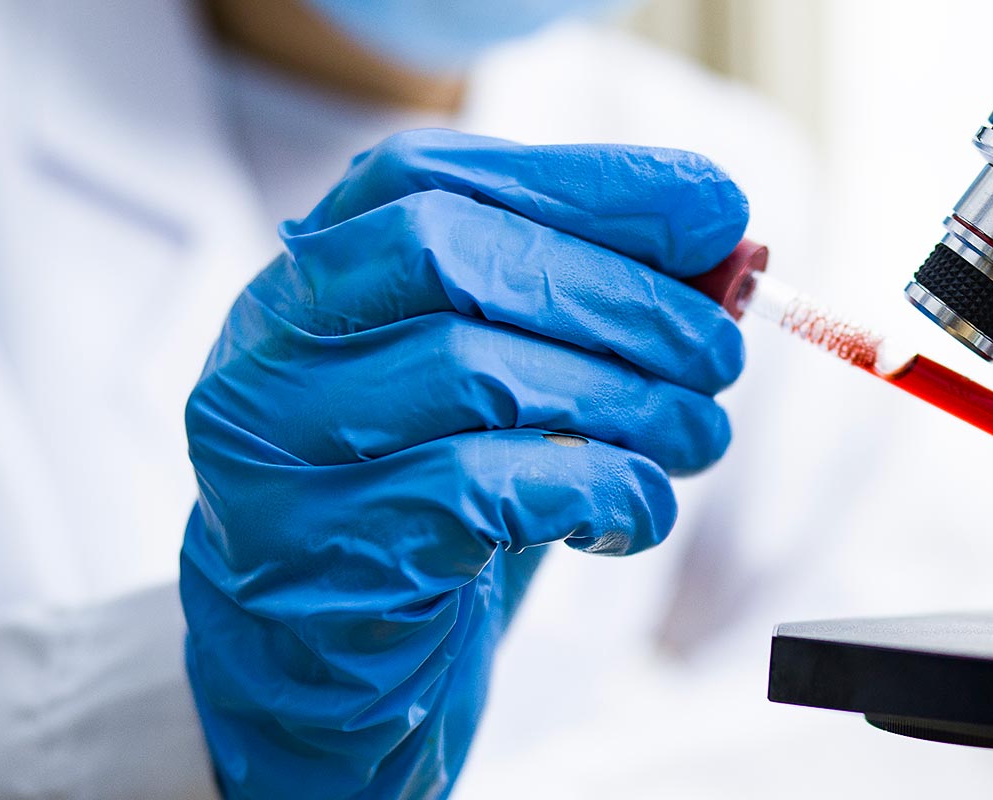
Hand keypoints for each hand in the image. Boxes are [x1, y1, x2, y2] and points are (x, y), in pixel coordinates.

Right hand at [180, 130, 747, 797]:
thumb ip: (573, 314)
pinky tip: (637, 511)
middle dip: (621, 296)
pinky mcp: (324, 558)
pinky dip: (597, 489)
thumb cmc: (428, 513)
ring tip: (697, 437)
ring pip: (474, 372)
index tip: (714, 208)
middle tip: (720, 354)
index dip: (585, 183)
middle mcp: (269, 352)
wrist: (328, 680)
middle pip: (452, 256)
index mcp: (310, 282)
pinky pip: (483, 491)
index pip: (428, 177)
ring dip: (628, 401)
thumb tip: (723, 254)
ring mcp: (278, 457)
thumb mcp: (499, 395)